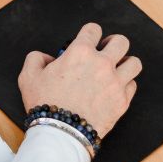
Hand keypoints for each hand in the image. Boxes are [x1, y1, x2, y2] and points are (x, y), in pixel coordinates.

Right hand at [18, 23, 141, 136]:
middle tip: (106, 49)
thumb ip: (36, 58)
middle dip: (113, 43)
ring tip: (116, 67)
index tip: (89, 38)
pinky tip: (114, 86)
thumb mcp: (28, 75)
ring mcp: (115, 83)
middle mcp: (101, 64)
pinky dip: (126, 83)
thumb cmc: (45, 103)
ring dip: (125, 62)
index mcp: (80, 52)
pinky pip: (133, 84)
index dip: (90, 32)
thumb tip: (47, 58)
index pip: (94, 29)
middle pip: (121, 42)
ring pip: (134, 63)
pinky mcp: (122, 101)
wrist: (61, 132)